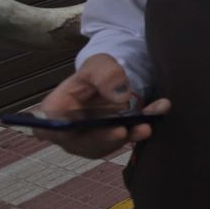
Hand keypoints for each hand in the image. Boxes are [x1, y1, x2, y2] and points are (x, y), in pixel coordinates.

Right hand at [34, 54, 169, 158]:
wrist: (111, 79)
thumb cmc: (95, 73)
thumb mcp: (99, 65)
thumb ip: (106, 75)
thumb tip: (120, 95)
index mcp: (55, 112)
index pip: (52, 129)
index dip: (64, 134)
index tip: (78, 129)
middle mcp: (70, 132)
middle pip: (84, 141)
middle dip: (105, 137)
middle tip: (122, 131)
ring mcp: (91, 140)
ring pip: (109, 143)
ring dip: (129, 134)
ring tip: (147, 124)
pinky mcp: (111, 141)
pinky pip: (127, 137)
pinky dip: (142, 127)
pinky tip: (157, 112)